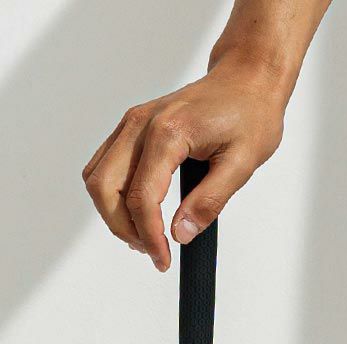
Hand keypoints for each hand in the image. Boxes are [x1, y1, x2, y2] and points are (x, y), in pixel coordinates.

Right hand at [83, 59, 286, 270]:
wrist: (245, 81)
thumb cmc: (249, 116)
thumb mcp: (241, 165)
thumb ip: (210, 201)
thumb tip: (181, 234)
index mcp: (167, 132)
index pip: (141, 196)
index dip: (149, 236)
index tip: (163, 260)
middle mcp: (140, 124)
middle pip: (104, 187)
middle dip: (124, 228)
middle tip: (152, 252)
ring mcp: (132, 123)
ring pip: (97, 176)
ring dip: (113, 213)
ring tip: (145, 237)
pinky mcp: (132, 126)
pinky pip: (106, 165)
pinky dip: (114, 194)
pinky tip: (139, 213)